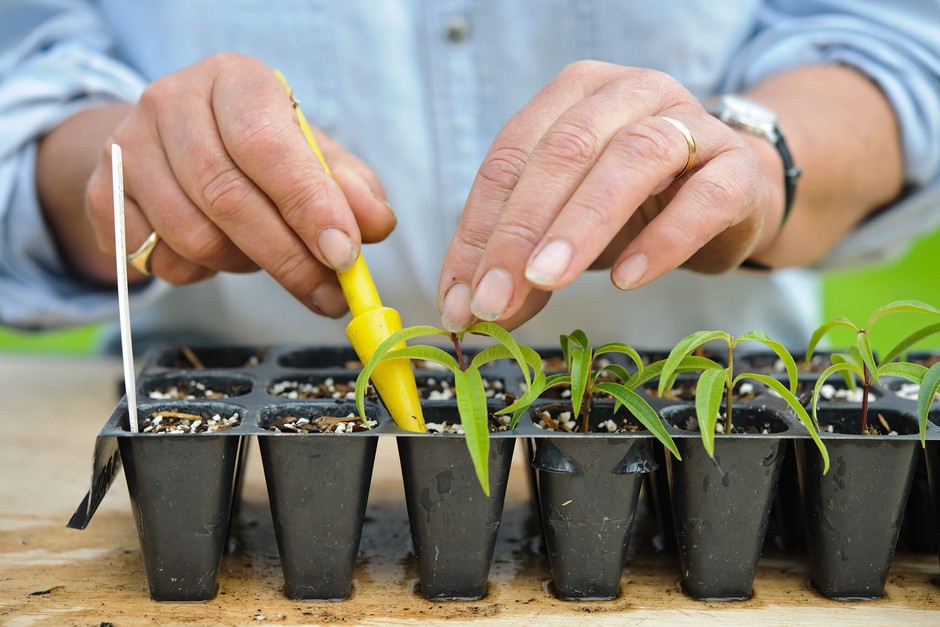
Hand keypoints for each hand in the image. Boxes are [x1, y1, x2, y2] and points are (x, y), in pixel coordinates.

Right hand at [43, 53, 394, 317]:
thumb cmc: (260, 150)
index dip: (308, 205)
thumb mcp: (314, 156)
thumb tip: (375, 223)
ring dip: (243, 266)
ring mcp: (127, 145)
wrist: (176, 142)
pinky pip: (157, 260)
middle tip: (330, 295)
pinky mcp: (101, 191)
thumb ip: (351, 189)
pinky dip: (198, 272)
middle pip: (228, 198)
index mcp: (235, 81)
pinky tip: (216, 251)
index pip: (268, 145)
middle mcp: (172, 101)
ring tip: (263, 254)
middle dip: (289, 259)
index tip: (343, 254)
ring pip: (193, 237)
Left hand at [437, 60, 783, 330]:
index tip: (459, 297)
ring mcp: (691, 123)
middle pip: (564, 151)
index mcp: (573, 96)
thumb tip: (471, 311)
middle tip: (493, 298)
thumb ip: (520, 260)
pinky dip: (663, 241)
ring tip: (546, 281)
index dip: (479, 228)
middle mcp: (630, 93)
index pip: (510, 156)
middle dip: (519, 230)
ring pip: (632, 160)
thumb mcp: (566, 225)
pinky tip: (628, 280)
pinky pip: (703, 199)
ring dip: (581, 225)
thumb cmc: (635, 205)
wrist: (730, 194)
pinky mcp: (737, 168)